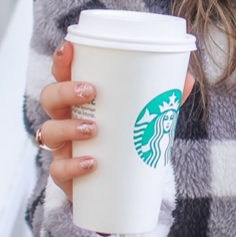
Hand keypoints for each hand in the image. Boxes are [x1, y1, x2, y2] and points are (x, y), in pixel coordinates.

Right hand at [37, 41, 195, 202]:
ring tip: (94, 129)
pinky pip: (58, 170)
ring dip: (68, 127)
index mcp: (80, 100)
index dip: (62, 60)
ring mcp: (62, 148)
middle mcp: (65, 120)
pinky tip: (91, 163)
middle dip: (65, 90)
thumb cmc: (128, 142)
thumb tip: (187, 78)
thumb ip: (164, 100)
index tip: (70, 48)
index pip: (63, 74)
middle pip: (50, 98)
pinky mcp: (65, 175)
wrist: (121, 188)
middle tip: (90, 91)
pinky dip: (72, 166)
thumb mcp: (146, 119)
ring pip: (48, 131)